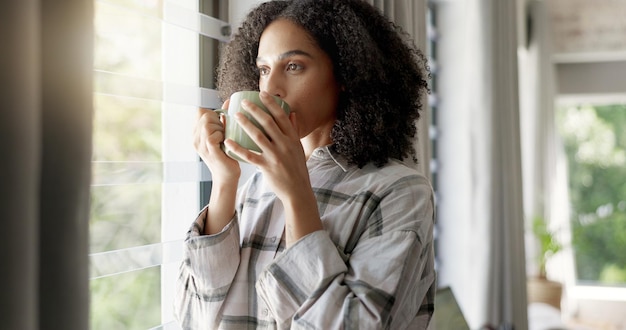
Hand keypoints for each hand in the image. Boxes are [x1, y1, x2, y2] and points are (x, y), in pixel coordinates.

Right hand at [193, 99, 240, 185]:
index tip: (221, 122)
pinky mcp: (209, 152)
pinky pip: (212, 136)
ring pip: (207, 124)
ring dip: (220, 127)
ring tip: (225, 137)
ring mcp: (201, 146)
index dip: (213, 112)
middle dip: (218, 119)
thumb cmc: (228, 154)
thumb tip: (228, 101)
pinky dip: (221, 135)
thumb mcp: (223, 133)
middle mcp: (195, 138)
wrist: (228, 176)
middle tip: (224, 131)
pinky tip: (226, 142)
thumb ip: (223, 118)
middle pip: (204, 115)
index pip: (200, 111)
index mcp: (197, 133)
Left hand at [225, 91, 322, 244]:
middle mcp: (284, 145)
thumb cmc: (297, 168)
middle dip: (255, 110)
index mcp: (292, 138)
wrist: (297, 190)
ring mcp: (275, 156)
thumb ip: (294, 130)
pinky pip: (249, 155)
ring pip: (258, 136)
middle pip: (268, 123)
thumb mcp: (298, 148)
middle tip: (243, 103)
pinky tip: (229, 142)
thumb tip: (292, 114)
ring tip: (235, 117)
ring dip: (245, 124)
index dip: (271, 104)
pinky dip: (238, 148)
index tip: (262, 94)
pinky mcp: (266, 167)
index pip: (282, 117)